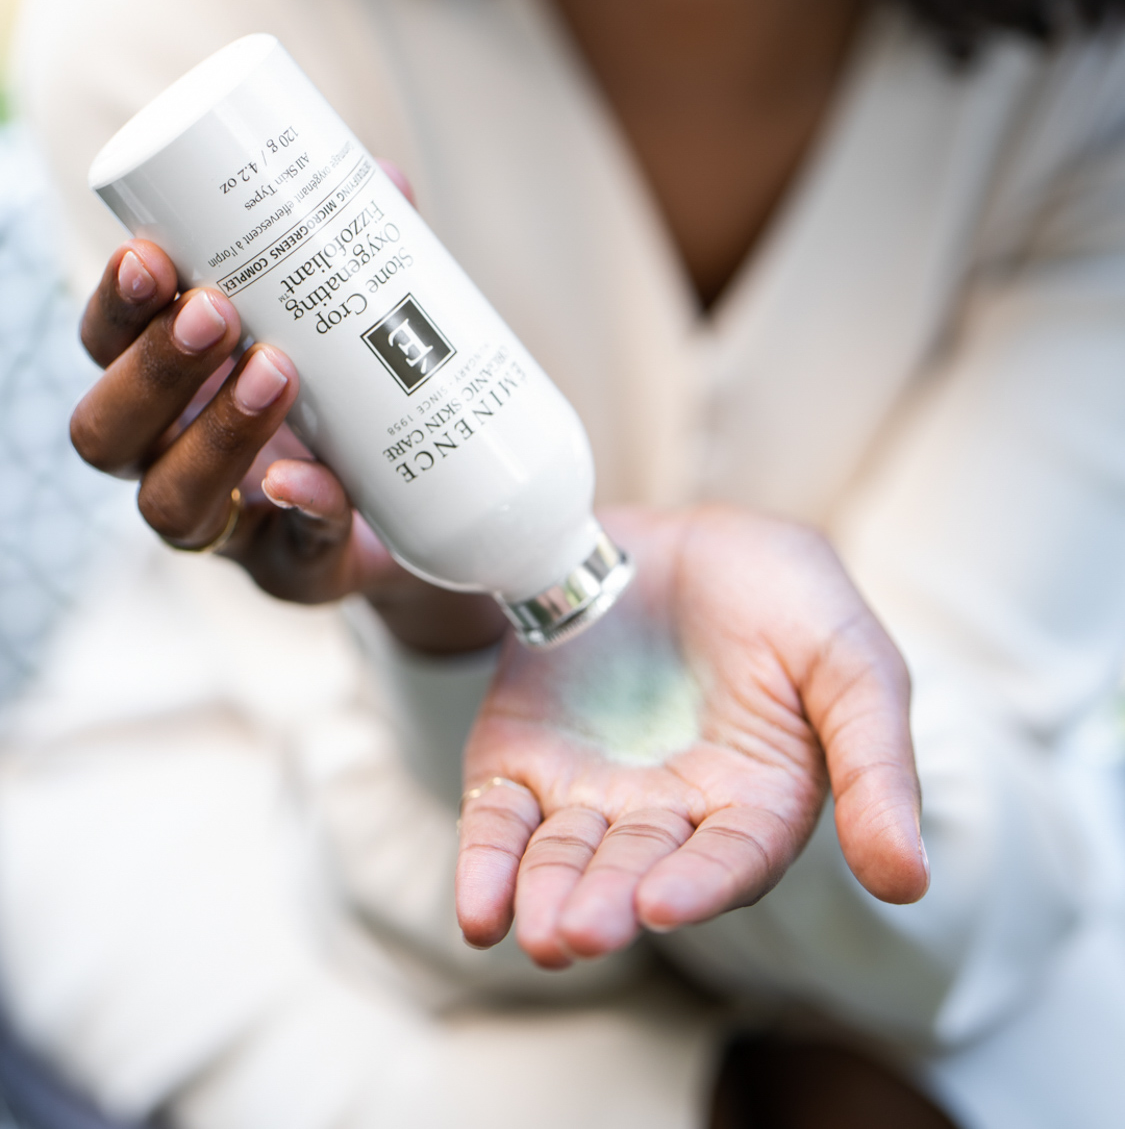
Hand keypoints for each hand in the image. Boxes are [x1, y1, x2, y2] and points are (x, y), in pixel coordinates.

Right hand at [70, 175, 506, 652]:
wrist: (423, 506)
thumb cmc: (356, 397)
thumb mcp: (350, 322)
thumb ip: (355, 257)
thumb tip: (382, 175)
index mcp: (168, 389)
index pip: (105, 347)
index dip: (115, 306)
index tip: (151, 253)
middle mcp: (171, 459)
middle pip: (106, 431)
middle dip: (153, 368)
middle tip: (218, 310)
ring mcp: (226, 526)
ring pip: (169, 501)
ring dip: (216, 434)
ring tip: (277, 373)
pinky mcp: (292, 569)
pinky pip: (284, 552)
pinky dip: (301, 511)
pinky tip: (307, 481)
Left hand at [456, 506, 927, 965]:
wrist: (682, 531)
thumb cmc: (786, 599)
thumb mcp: (852, 662)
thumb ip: (876, 765)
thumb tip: (909, 881)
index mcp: (756, 805)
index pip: (730, 861)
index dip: (699, 884)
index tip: (662, 903)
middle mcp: (670, 814)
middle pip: (637, 869)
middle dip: (607, 902)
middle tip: (576, 930)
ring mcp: (591, 790)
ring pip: (565, 856)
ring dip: (544, 894)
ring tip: (529, 925)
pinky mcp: (525, 760)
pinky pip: (502, 818)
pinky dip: (487, 861)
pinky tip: (476, 910)